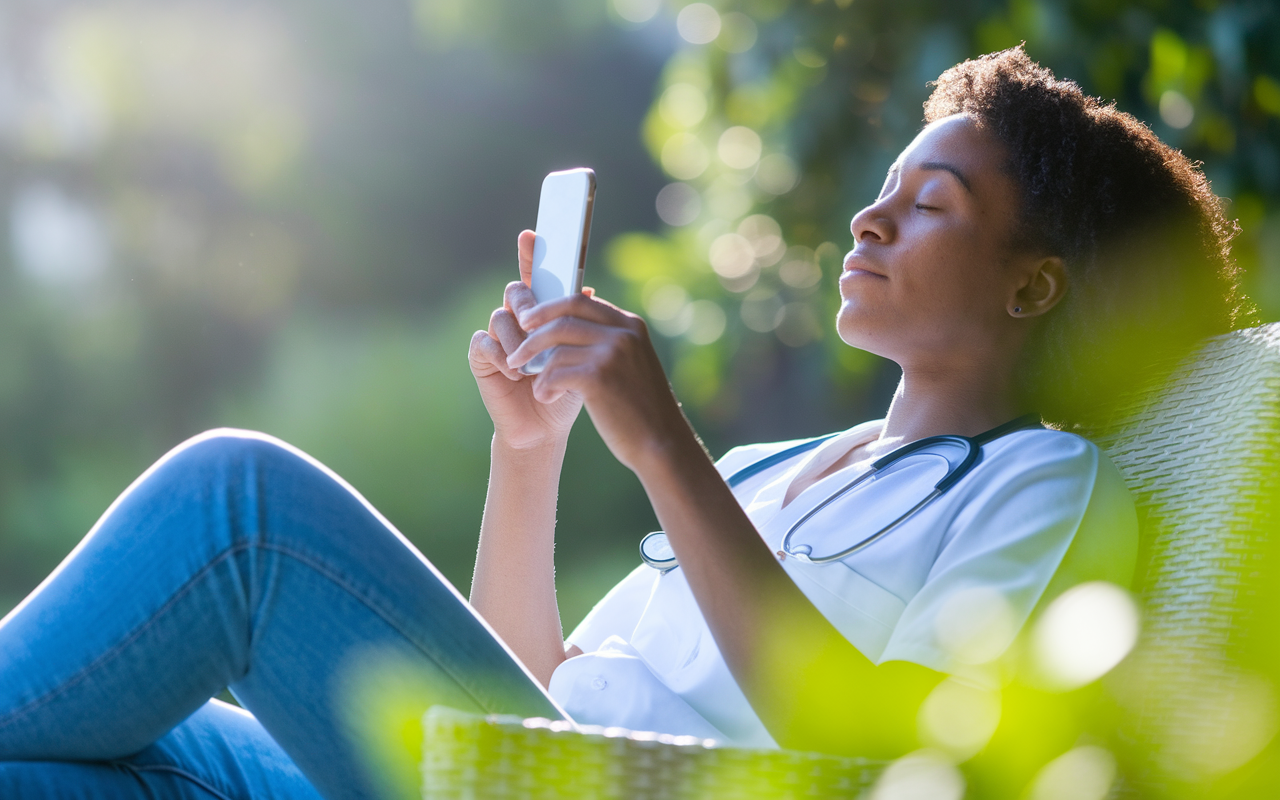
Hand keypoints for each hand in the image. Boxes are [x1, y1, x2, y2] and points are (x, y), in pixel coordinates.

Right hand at [469, 230, 583, 449]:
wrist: (546, 428)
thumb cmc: (566, 389)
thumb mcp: (580, 354)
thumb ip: (579, 322)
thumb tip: (588, 289)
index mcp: (542, 313)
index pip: (535, 277)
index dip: (531, 254)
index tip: (531, 234)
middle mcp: (517, 318)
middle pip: (517, 291)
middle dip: (529, 305)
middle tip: (538, 325)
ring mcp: (497, 336)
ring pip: (501, 316)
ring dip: (519, 340)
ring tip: (531, 366)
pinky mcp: (481, 357)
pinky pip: (484, 341)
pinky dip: (501, 356)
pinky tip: (514, 375)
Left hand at [504, 282, 690, 473]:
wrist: (662, 443)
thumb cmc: (643, 408)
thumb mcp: (633, 364)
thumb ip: (610, 343)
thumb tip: (570, 328)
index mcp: (630, 326)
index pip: (580, 300)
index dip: (549, 307)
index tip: (529, 319)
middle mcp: (623, 334)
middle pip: (564, 315)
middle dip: (533, 329)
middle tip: (516, 348)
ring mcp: (612, 354)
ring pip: (556, 347)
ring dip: (535, 365)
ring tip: (532, 382)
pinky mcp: (599, 378)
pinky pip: (555, 373)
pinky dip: (544, 386)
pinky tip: (545, 397)